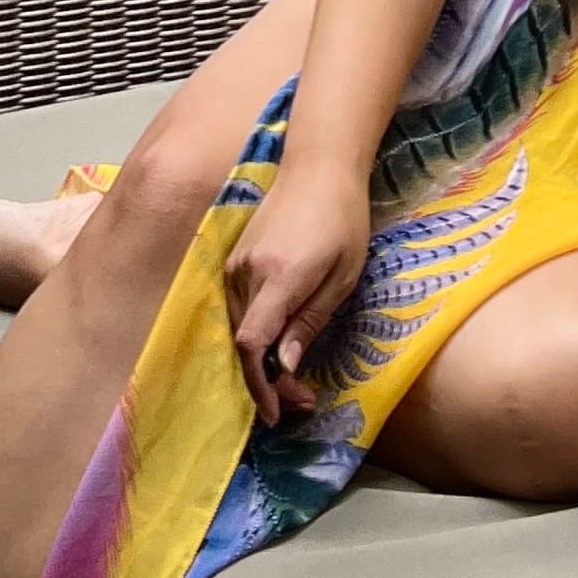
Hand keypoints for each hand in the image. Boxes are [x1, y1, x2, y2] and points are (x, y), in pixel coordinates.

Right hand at [224, 157, 371, 423]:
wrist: (318, 164)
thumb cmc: (343, 218)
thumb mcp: (342, 275)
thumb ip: (309, 320)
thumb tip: (284, 366)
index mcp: (279, 276)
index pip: (252, 344)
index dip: (260, 385)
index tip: (277, 413)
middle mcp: (247, 271)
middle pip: (244, 343)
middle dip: (268, 380)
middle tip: (302, 399)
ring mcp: (235, 263)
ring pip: (239, 328)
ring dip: (261, 359)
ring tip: (295, 378)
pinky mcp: (233, 258)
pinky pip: (238, 309)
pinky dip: (254, 334)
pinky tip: (278, 344)